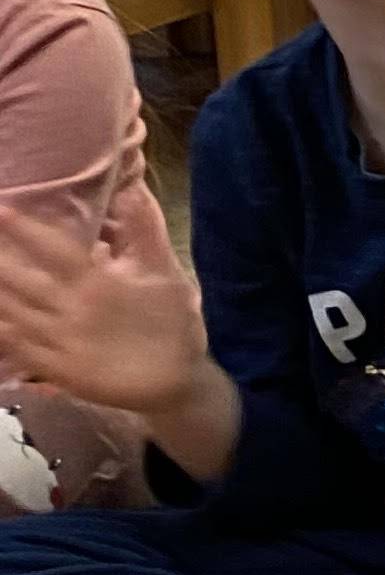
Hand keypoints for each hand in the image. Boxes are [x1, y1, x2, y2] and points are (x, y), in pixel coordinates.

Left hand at [0, 177, 208, 418]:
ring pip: (10, 312)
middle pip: (18, 279)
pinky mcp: (55, 370)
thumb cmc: (172, 323)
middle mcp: (70, 310)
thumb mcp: (166, 273)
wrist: (175, 385)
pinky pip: (16, 347)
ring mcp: (58, 342)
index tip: (0, 208)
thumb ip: (144, 232)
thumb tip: (129, 190)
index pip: (53, 249)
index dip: (23, 228)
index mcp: (97, 283)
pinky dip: (1, 330)